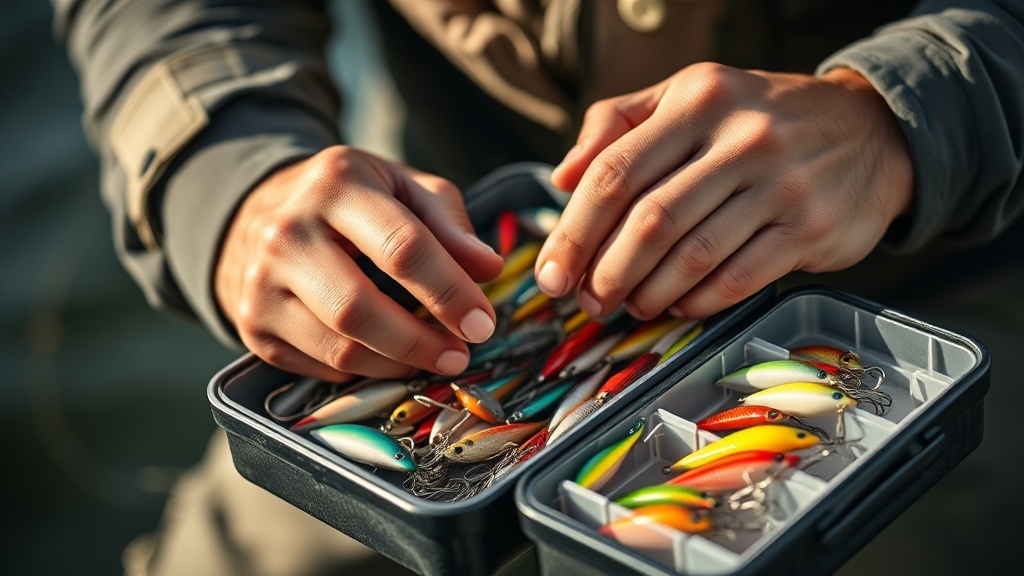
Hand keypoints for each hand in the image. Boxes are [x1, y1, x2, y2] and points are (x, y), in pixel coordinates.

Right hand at [215, 146, 503, 381]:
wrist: (254, 213)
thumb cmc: (346, 200)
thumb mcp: (400, 187)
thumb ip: (448, 221)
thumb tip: (489, 268)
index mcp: (335, 184)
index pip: (401, 247)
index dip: (448, 292)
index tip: (482, 322)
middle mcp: (287, 233)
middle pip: (359, 308)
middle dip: (420, 341)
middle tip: (460, 353)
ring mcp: (261, 284)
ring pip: (338, 347)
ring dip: (398, 364)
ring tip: (434, 358)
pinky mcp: (253, 326)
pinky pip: (320, 366)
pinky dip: (364, 370)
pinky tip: (388, 356)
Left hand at [535, 63, 912, 319]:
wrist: (871, 129)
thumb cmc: (759, 117)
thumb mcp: (690, 96)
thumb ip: (619, 123)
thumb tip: (564, 176)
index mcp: (696, 100)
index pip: (614, 173)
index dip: (574, 232)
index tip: (551, 273)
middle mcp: (740, 136)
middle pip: (649, 221)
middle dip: (606, 273)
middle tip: (587, 302)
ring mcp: (781, 183)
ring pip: (692, 256)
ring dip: (648, 292)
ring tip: (629, 305)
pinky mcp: (810, 227)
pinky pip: (738, 278)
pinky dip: (698, 301)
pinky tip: (678, 306)